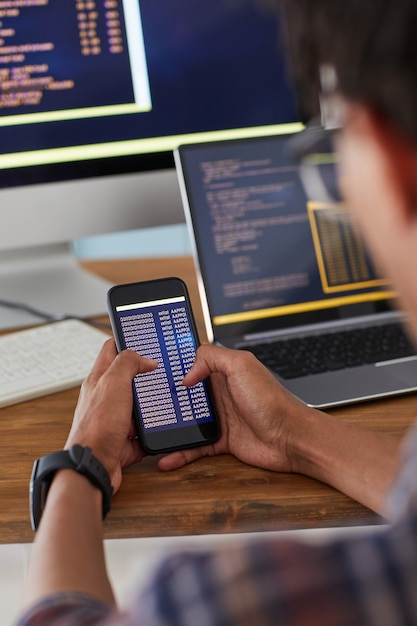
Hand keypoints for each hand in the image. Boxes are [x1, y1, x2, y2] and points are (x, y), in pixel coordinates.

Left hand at [65, 339, 156, 491]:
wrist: (95, 466)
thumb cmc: (97, 426)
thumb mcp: (113, 382)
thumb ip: (128, 363)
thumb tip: (145, 359)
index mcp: (100, 379)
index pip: (112, 350)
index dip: (127, 339)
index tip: (145, 336)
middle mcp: (107, 397)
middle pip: (129, 377)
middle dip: (147, 373)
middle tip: (165, 367)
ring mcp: (116, 419)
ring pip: (140, 404)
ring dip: (154, 402)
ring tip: (171, 393)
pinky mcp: (126, 439)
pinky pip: (145, 430)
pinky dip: (156, 428)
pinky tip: (167, 422)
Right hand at [158, 343, 317, 473]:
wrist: (291, 438)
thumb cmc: (272, 401)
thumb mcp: (241, 366)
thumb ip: (212, 358)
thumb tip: (187, 373)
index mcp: (224, 371)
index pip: (193, 362)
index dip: (175, 364)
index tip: (153, 369)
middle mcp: (220, 393)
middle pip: (186, 394)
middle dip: (166, 398)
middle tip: (142, 403)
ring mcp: (221, 417)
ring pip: (188, 420)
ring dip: (170, 426)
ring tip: (148, 431)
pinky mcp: (222, 441)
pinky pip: (195, 446)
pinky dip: (180, 453)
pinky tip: (166, 458)